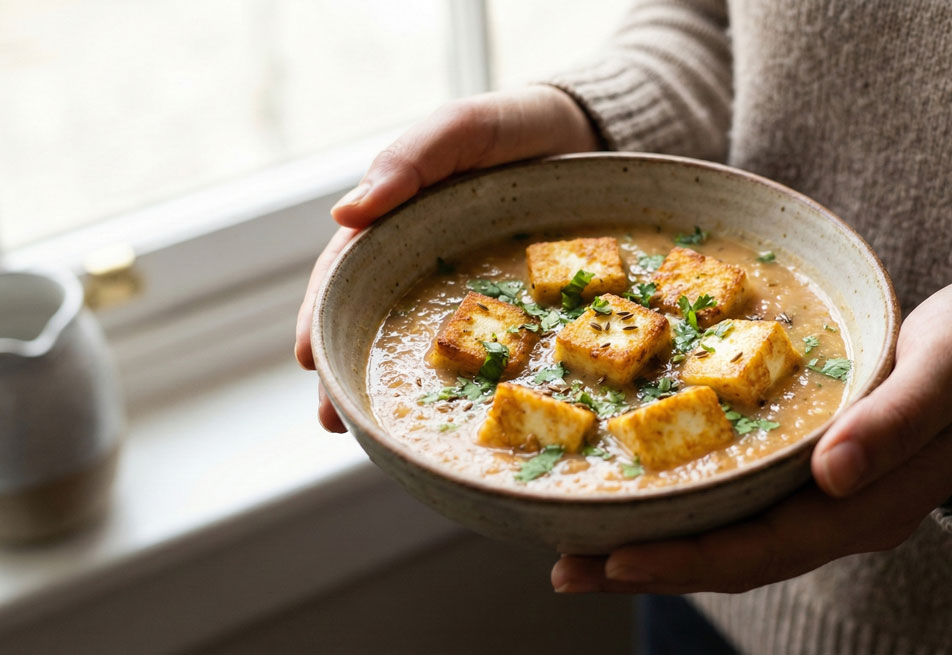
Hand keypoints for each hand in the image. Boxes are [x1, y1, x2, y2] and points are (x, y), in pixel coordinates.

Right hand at [295, 86, 598, 431]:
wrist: (590, 132)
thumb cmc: (515, 125)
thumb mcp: (461, 128)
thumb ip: (410, 161)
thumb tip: (345, 216)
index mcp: (398, 217)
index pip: (345, 269)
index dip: (321, 314)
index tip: (308, 359)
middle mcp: (422, 256)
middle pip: (369, 312)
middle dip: (345, 364)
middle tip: (329, 420)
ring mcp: (463, 284)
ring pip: (417, 336)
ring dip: (387, 379)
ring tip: (366, 431)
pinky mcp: (509, 303)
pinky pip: (478, 344)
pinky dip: (459, 378)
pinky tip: (451, 408)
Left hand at [552, 278, 951, 593]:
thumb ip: (896, 420)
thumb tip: (832, 476)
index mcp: (874, 501)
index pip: (767, 547)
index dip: (690, 559)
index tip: (617, 559)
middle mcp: (847, 514)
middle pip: (737, 557)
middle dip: (652, 565)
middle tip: (566, 567)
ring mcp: (837, 501)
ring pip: (737, 540)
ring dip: (662, 548)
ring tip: (585, 549)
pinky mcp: (826, 475)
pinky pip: (749, 508)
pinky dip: (693, 514)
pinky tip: (652, 503)